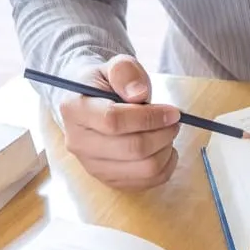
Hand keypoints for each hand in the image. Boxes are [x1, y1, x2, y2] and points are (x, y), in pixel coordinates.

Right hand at [59, 54, 181, 190]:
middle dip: (163, 134)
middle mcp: (78, 142)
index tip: (173, 112)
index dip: (149, 118)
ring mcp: (92, 165)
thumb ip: (126, 73)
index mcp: (74, 110)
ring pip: (143, 169)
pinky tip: (165, 149)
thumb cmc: (106, 84)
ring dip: (166, 151)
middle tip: (175, 122)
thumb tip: (139, 93)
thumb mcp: (115, 67)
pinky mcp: (109, 180)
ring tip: (168, 133)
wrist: (91, 103)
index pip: (114, 120)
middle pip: (132, 148)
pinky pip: (147, 182)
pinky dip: (166, 167)